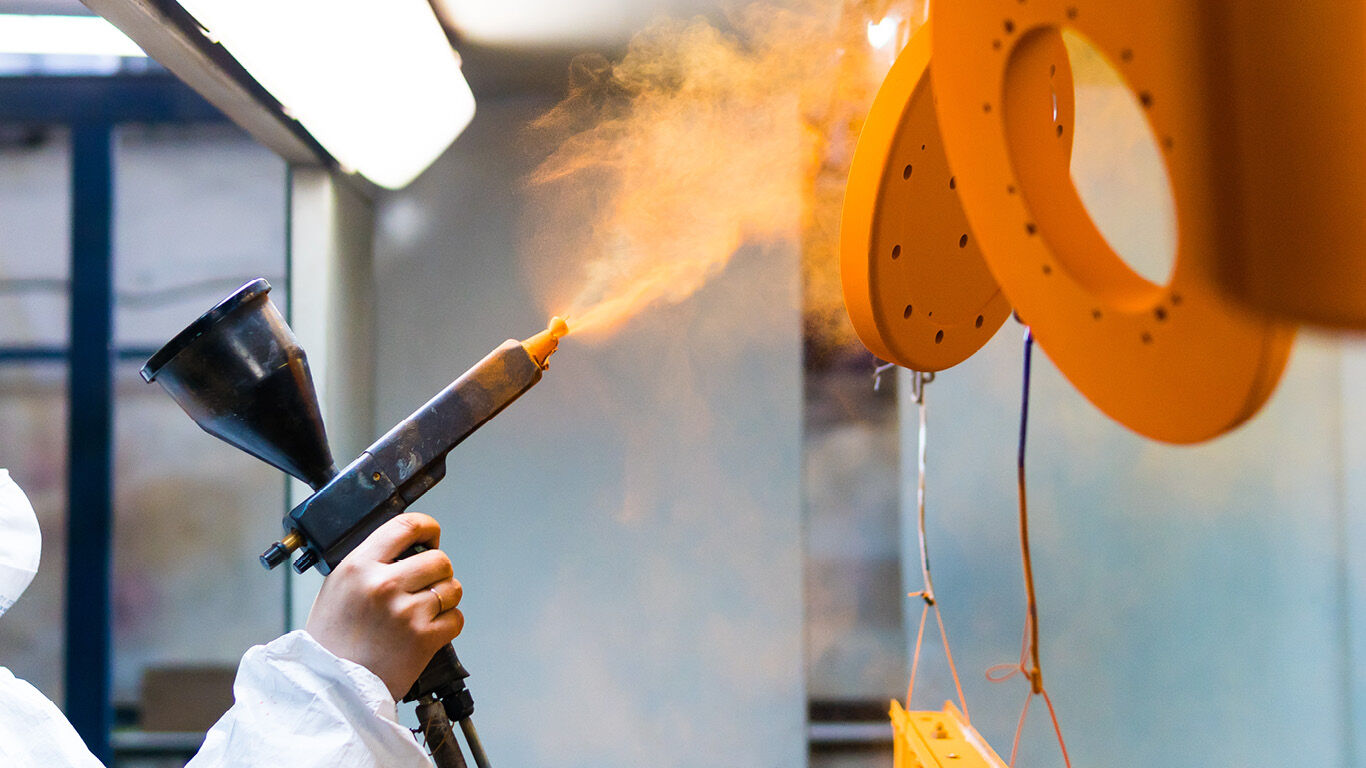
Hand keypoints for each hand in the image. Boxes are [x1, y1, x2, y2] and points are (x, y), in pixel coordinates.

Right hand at [305, 512, 464, 699]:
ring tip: (424, 610)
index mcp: (359, 566)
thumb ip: (369, 564)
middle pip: (439, 559)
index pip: (406, 526)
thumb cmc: (332, 640)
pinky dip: (448, 624)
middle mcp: (384, 584)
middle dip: (438, 571)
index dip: (428, 527)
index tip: (432, 535)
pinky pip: (455, 618)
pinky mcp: (423, 638)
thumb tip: (404, 548)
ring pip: (452, 588)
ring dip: (444, 597)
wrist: (332, 685)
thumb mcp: (338, 586)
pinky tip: (427, 630)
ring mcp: (406, 612)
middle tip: (426, 584)